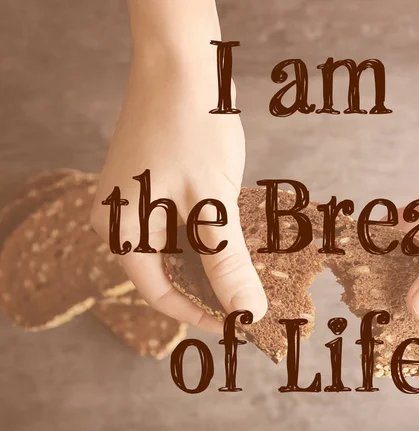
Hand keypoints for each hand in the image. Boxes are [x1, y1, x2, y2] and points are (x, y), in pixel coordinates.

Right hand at [90, 55, 266, 331]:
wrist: (181, 62)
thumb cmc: (193, 127)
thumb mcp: (213, 203)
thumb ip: (227, 263)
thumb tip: (247, 314)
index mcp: (120, 232)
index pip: (159, 294)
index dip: (199, 315)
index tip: (238, 325)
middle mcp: (117, 220)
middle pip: (164, 273)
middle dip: (206, 288)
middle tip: (247, 298)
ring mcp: (130, 199)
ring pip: (171, 249)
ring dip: (206, 261)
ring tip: (244, 270)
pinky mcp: (147, 183)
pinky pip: (172, 224)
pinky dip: (200, 235)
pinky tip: (227, 236)